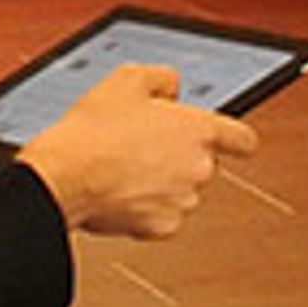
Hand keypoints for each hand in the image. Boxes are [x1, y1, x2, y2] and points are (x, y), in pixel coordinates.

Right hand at [13, 61, 256, 239]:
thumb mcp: (127, 79)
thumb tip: (172, 88)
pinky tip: (120, 191)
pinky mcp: (162, 227)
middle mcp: (200, 168)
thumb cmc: (93, 130)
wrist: (64, 177)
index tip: (230, 141)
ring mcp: (183, 201)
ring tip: (124, 167)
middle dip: (180, 157)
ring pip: (181, 191)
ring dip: (162, 183)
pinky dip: (145, 208)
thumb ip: (162, 78)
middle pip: (204, 164)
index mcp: (200, 130)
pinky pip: (161, 216)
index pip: (243, 139)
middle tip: (143, 146)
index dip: (234, 139)